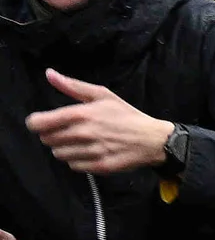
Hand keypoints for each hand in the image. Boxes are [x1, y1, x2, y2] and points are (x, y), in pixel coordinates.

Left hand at [26, 71, 175, 174]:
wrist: (154, 140)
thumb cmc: (127, 115)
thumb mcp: (102, 95)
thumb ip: (72, 86)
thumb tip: (49, 73)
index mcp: (80, 114)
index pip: (38, 123)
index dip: (36, 123)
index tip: (43, 123)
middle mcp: (82, 134)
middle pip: (46, 140)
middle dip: (53, 135)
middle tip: (67, 132)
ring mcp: (91, 151)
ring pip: (59, 154)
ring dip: (65, 149)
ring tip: (79, 143)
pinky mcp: (99, 166)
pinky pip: (73, 166)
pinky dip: (77, 161)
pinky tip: (88, 153)